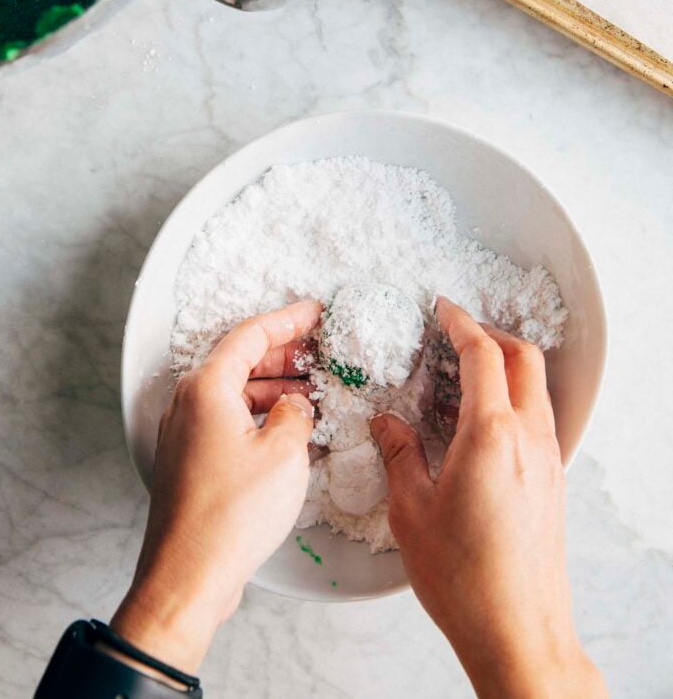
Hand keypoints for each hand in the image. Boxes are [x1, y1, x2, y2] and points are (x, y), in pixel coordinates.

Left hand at [112, 299, 319, 673]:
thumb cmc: (230, 514)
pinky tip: (289, 432)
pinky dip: (259, 417)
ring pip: (234, 393)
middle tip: (318, 349)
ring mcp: (185, 434)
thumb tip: (295, 404)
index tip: (313, 312)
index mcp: (206, 387)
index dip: (287, 320)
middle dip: (283, 353)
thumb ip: (295, 413)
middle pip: (239, 360)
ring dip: (273, 388)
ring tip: (313, 392)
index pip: (250, 335)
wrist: (187, 576)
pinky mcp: (189, 462)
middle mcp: (188, 403)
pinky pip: (228, 422)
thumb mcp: (284, 453)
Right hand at [371, 297, 606, 698]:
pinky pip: (539, 419)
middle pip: (524, 359)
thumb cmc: (464, 578)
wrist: (519, 631)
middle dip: (492, 334)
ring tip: (467, 372)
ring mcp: (548, 461)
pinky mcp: (553, 483)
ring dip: (507, 366)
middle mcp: (529, 439)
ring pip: (537, 388)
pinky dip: (515, 399)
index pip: (484, 355)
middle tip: (457, 331)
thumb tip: (387, 422)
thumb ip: (400, 455)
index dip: (462, 323)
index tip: (444, 309)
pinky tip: (482, 422)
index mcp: (492, 435)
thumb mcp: (411, 512)